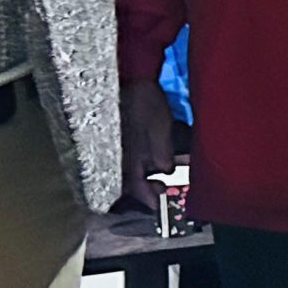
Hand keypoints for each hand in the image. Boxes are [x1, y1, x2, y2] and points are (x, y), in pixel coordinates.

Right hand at [118, 78, 176, 212]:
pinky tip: (161, 159)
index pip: (137, 188)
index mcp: (128, 157)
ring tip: (165, 178)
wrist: (132, 78)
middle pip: (134, 183)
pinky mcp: (127, 139)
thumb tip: (165, 172)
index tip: (160, 208)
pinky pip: (137, 158)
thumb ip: (161, 150)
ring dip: (150, 177)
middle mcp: (123, 156)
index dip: (150, 200)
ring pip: (136, 171)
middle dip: (149, 191)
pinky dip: (149, 163)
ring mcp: (124, 148)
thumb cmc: (146, 103)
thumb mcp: (158, 126)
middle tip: (164, 193)